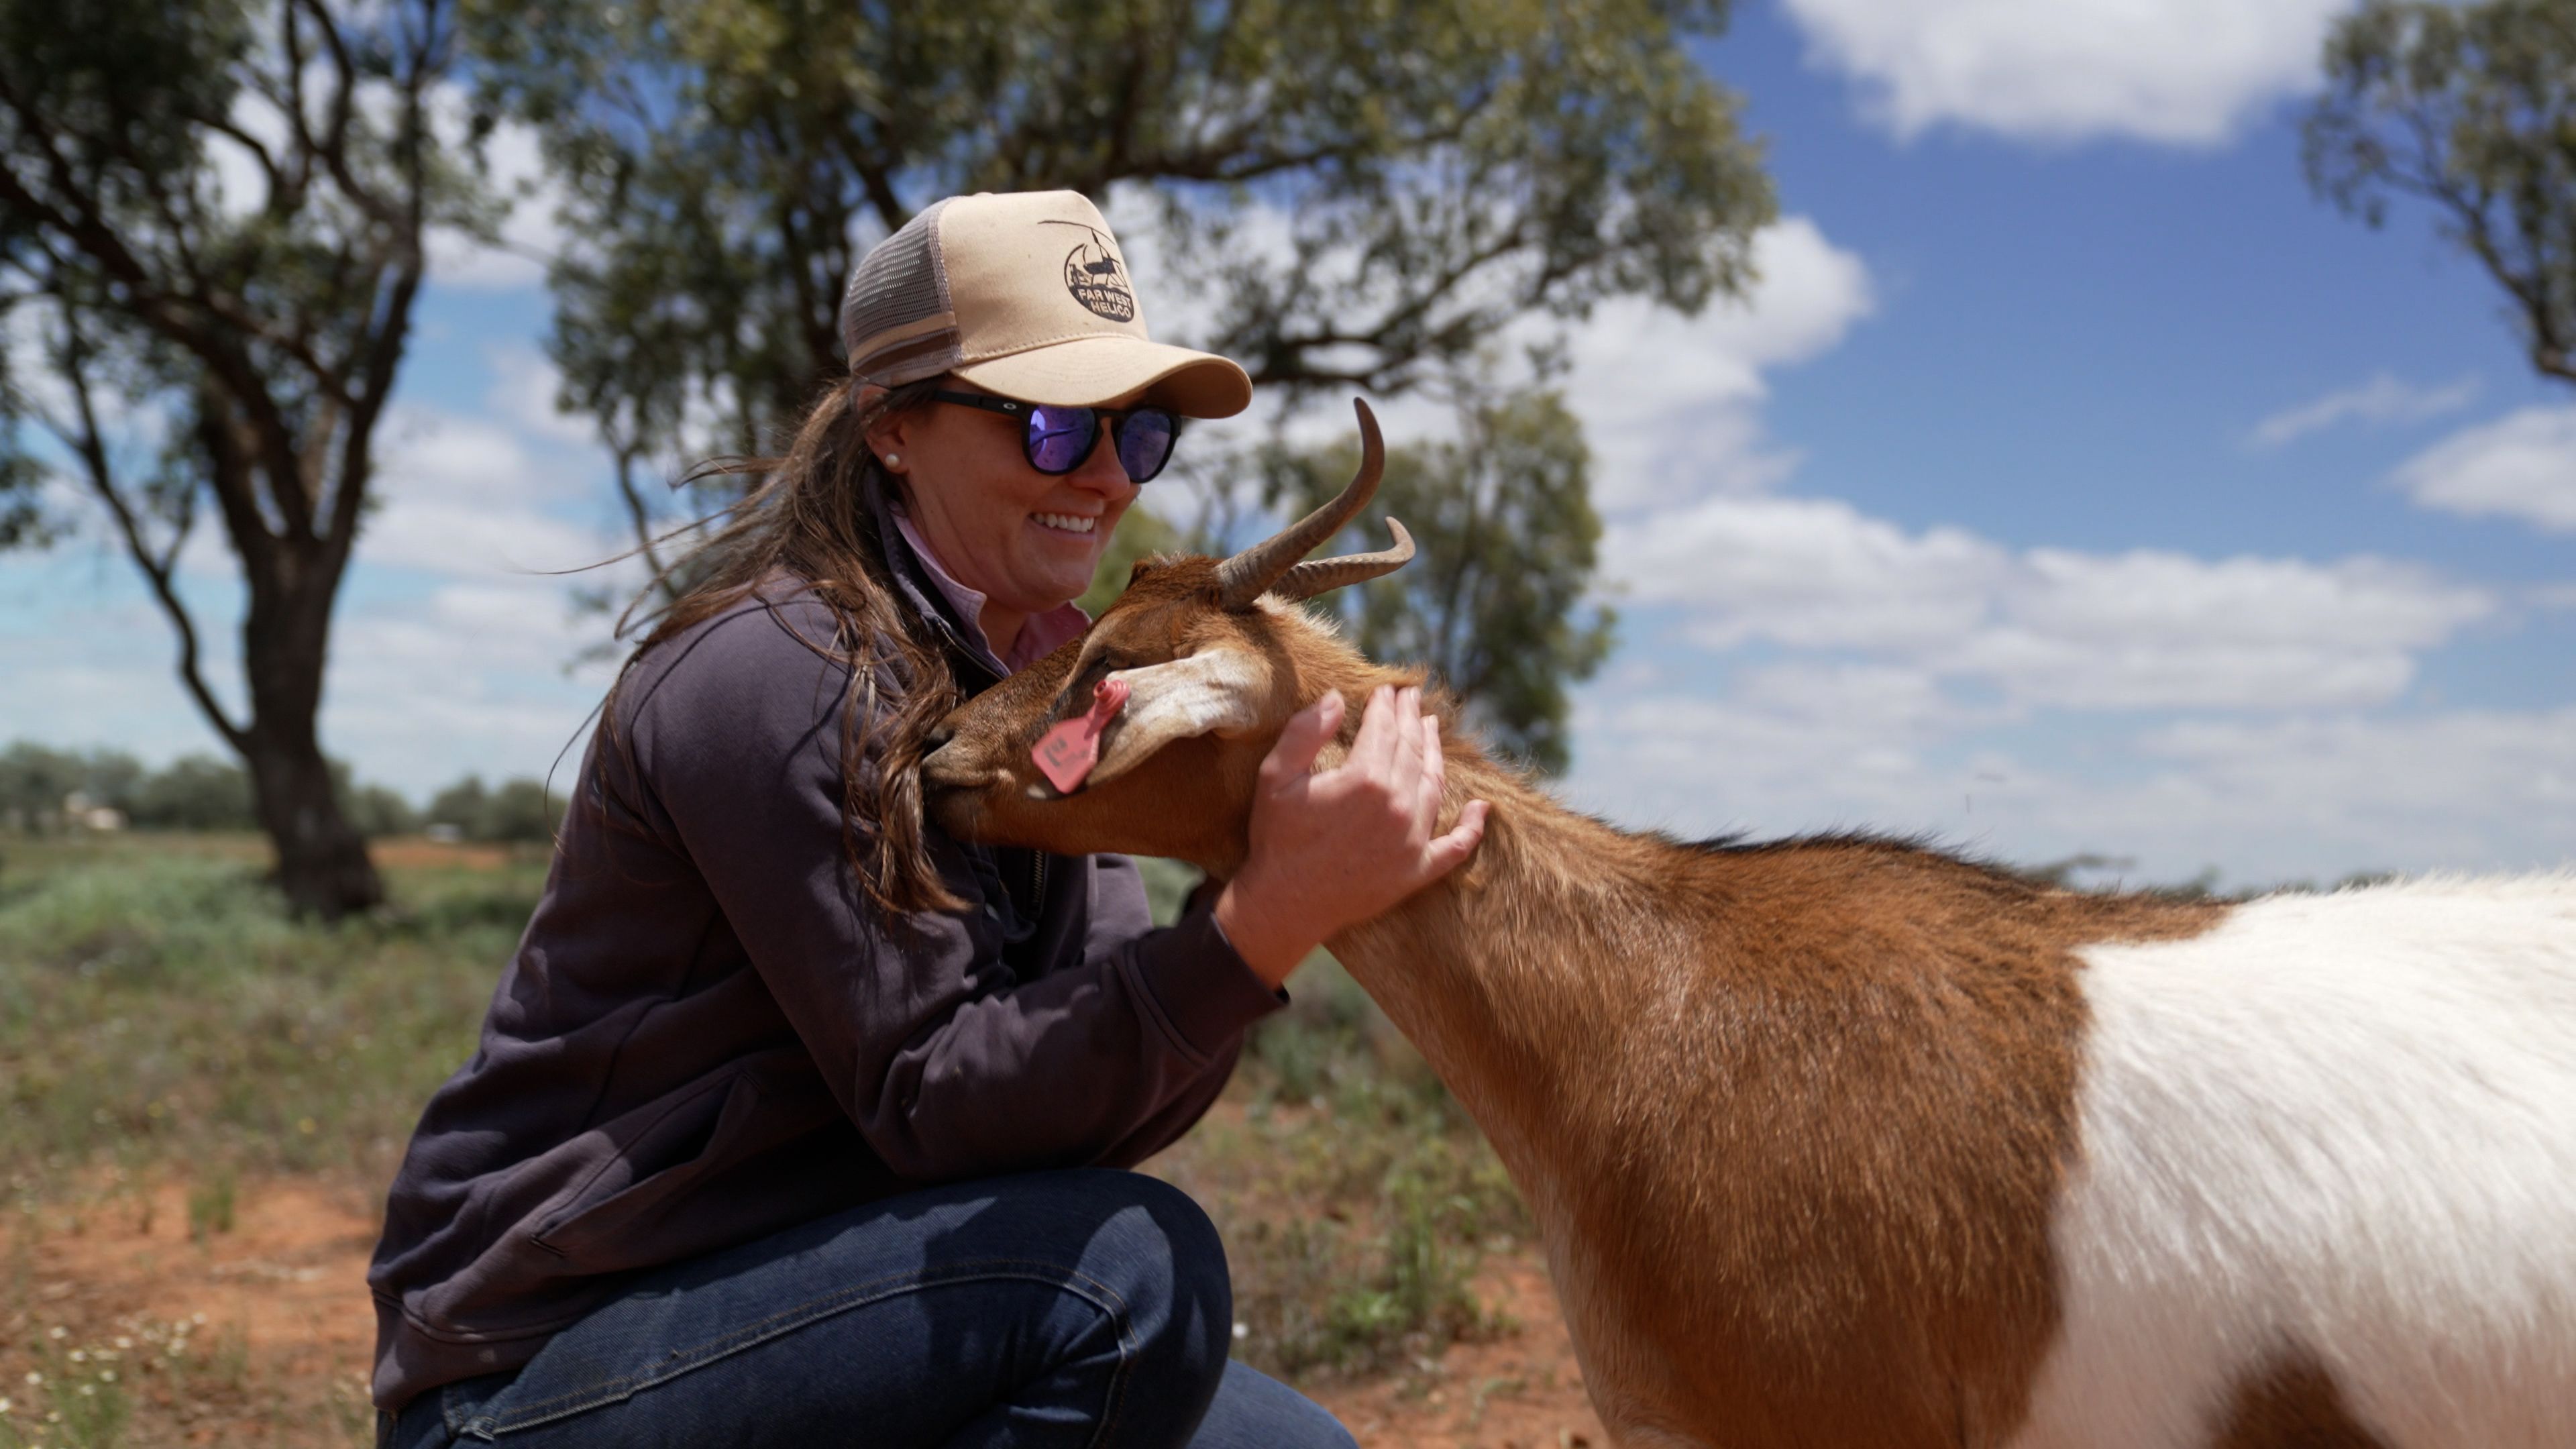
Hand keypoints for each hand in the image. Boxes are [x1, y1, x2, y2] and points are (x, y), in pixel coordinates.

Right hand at [1213, 685, 1489, 987]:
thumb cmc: (1277, 838)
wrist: (1285, 904)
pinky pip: (1455, 847)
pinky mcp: (1417, 871)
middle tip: (1411, 698)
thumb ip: (1306, 732)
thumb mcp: (1276, 777)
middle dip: (1410, 719)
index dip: (1386, 705)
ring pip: (1434, 785)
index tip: (1387, 690)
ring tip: (1431, 729)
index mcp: (1366, 779)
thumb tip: (1337, 697)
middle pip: (1411, 750)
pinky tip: (1482, 807)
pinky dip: (1472, 827)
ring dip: (1435, 753)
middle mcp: (1398, 806)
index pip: (1384, 729)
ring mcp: (1413, 840)